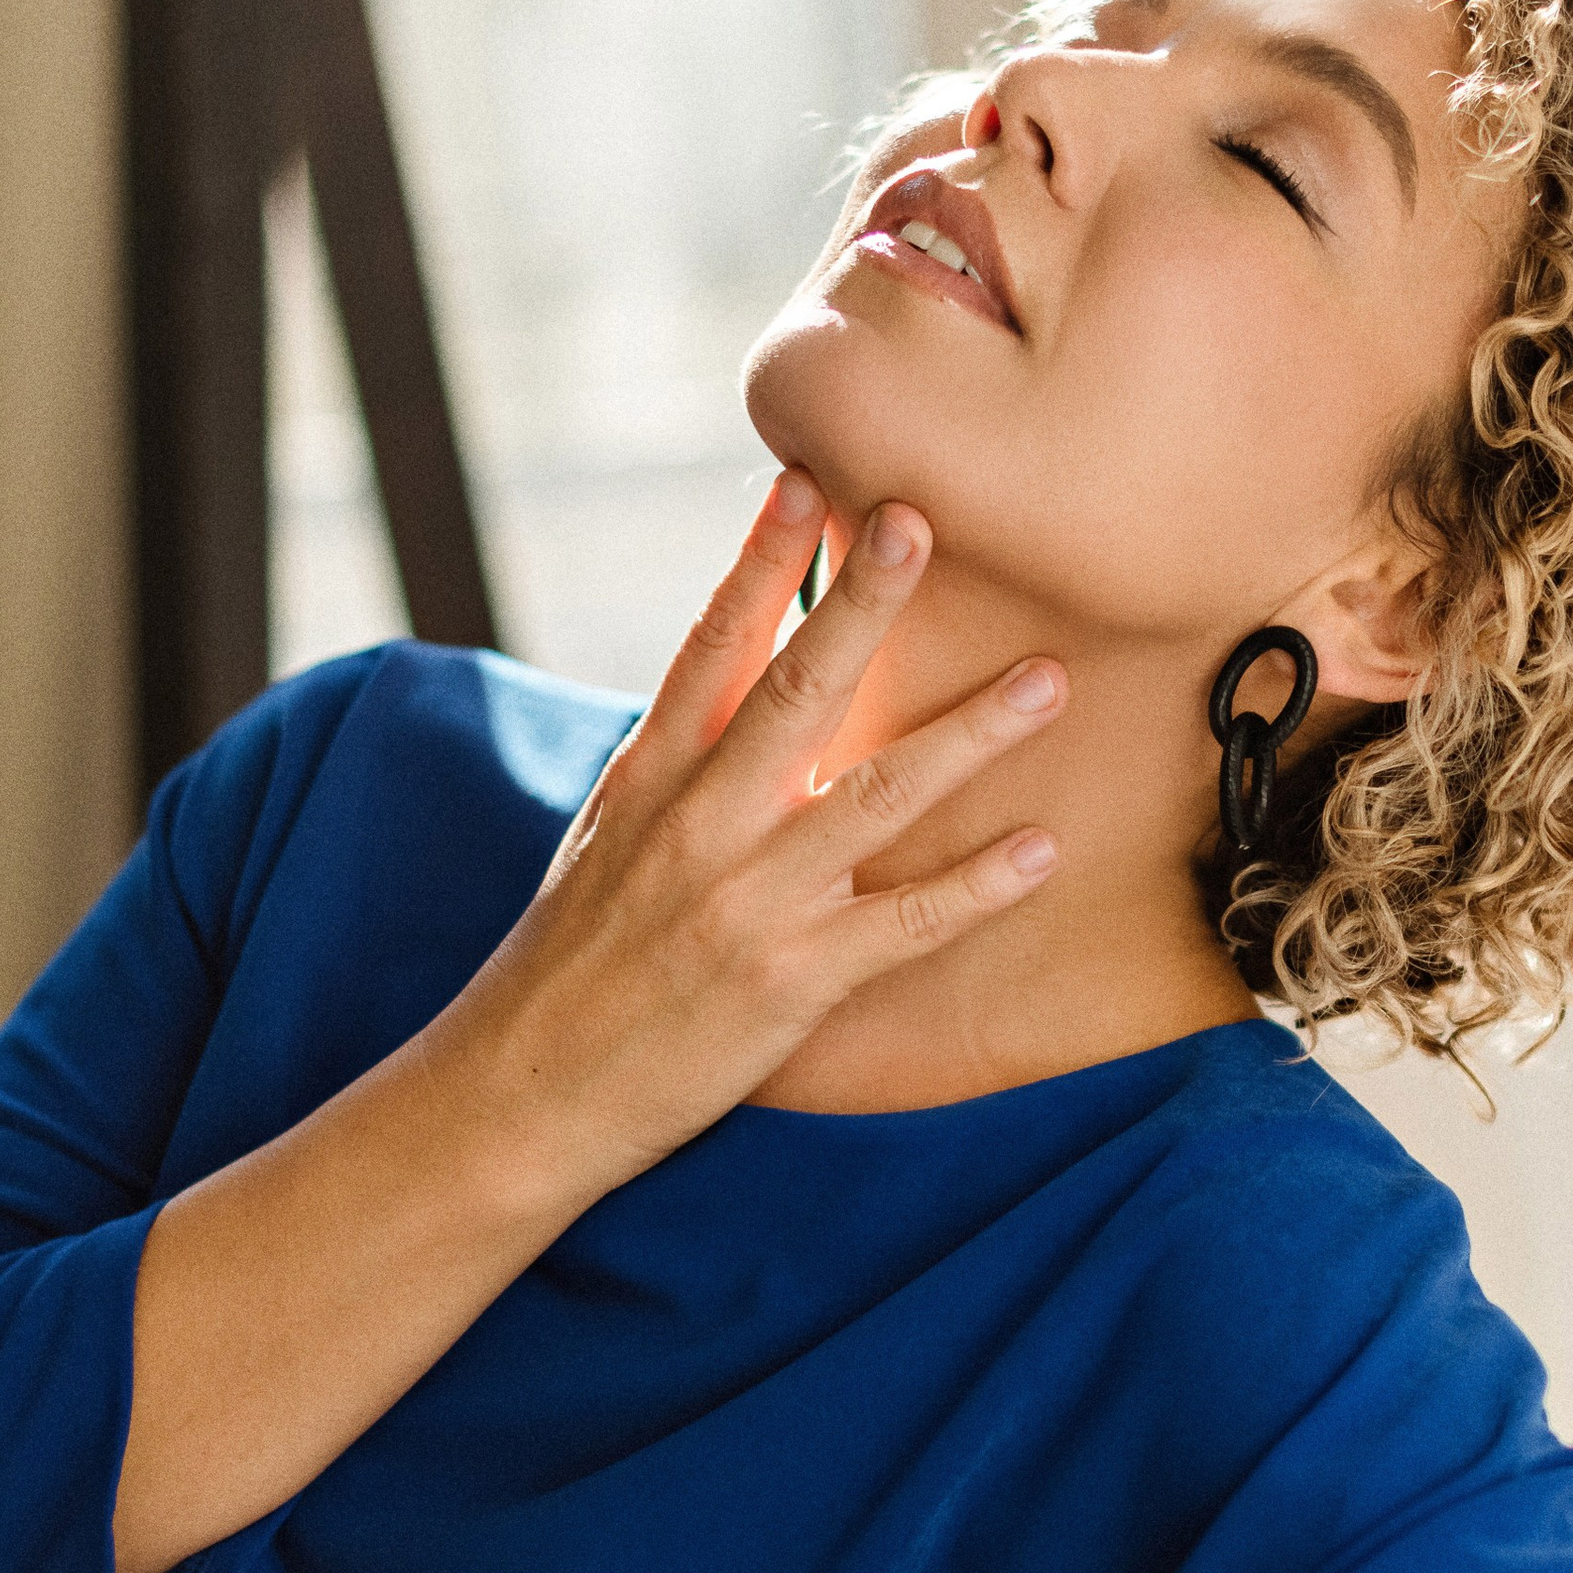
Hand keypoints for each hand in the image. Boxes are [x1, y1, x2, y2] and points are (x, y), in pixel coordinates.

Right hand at [457, 470, 1064, 1196]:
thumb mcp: (608, 837)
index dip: (761, 560)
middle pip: (799, 690)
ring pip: (878, 796)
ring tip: (1046, 679)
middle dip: (866, 603)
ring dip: (970, 734)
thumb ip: (678, 761)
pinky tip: (1042, 849)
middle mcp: (702, 824)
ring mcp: (751, 901)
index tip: (805, 480)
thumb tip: (737, 683)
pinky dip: (979, 886)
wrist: (526, 1092)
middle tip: (924, 521)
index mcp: (653, 777)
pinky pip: (905, 924)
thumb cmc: (574, 961)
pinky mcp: (791, 981)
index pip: (712, 646)